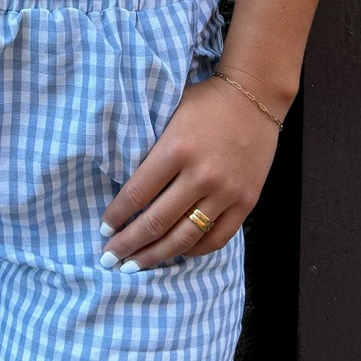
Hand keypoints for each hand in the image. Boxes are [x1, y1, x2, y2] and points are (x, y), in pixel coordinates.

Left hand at [97, 71, 280, 270]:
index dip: (117, 215)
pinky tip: (178, 253)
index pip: (137, 193)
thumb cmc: (206, 102)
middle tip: (110, 258)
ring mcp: (226, 191)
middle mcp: (200, 175)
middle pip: (156, 222)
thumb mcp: (169, 116)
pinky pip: (218, 238)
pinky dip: (195, 250)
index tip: (104, 228)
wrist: (255, 95)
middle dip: (129, 244)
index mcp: (176, 150)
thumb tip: (127, 187)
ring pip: (185, 237)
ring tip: (136, 266)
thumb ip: (152, 151)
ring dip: (156, 255)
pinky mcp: (246, 201)